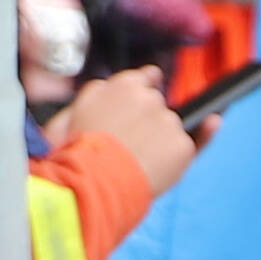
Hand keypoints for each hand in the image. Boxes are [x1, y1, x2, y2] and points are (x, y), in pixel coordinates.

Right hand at [55, 68, 193, 209]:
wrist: (95, 182)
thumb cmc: (78, 150)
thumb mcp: (75, 110)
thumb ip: (98, 91)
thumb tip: (111, 84)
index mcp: (124, 87)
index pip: (147, 76)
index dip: (147, 86)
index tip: (149, 93)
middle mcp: (150, 99)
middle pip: (157, 106)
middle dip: (147, 121)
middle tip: (128, 145)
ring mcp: (169, 122)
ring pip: (170, 129)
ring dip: (160, 142)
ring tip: (136, 163)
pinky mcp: (182, 146)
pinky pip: (185, 149)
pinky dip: (177, 158)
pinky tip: (163, 167)